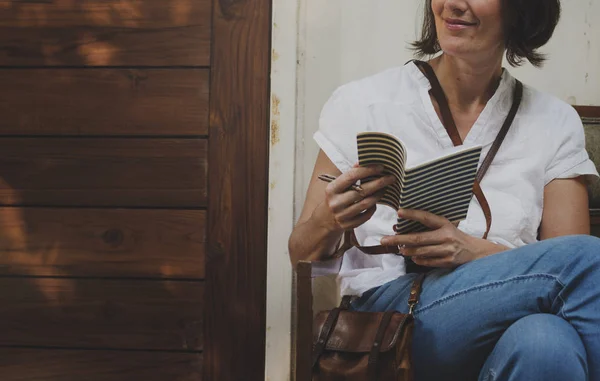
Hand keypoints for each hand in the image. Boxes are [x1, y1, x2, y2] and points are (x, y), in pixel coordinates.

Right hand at [315, 164, 395, 232]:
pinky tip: (375, 202)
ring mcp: (342, 215)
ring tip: (385, 189)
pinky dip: (373, 208)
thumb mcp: (337, 186)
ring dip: (378, 195)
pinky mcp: (348, 225)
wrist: (324, 220)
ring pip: (366, 204)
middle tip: (391, 178)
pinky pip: (366, 216)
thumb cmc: (335, 198)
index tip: (381, 167)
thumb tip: (363, 162)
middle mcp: (336, 202)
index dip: (367, 170)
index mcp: (332, 189)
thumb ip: (350, 175)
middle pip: (362, 191)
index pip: (351, 176)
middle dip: (379, 183)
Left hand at [380, 209, 506, 267]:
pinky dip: (418, 259)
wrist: (475, 252)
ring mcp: (447, 250)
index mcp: (445, 224)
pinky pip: (427, 261)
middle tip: (384, 239)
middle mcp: (446, 236)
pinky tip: (412, 256)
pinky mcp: (447, 262)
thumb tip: (400, 227)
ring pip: (420, 251)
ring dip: (407, 250)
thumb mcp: (445, 227)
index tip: (399, 212)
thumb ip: (427, 227)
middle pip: (418, 238)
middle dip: (399, 239)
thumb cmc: (454, 237)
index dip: (412, 214)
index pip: (426, 218)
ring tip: (399, 249)